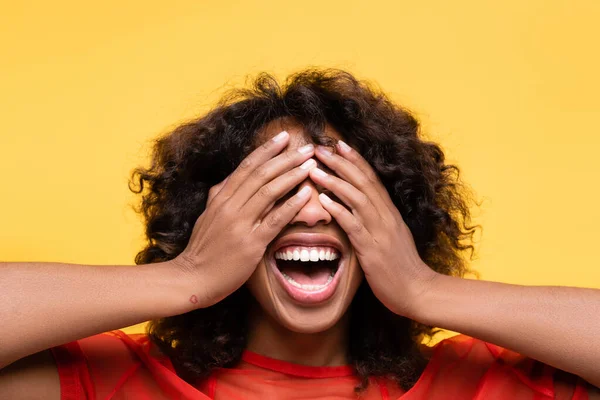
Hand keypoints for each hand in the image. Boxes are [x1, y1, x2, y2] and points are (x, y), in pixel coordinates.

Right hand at [170, 131, 316, 307]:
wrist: (192, 278)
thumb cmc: (202, 249)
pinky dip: (291, 205)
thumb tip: (229, 179)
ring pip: (269, 191)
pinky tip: (306, 194)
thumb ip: (219, 196)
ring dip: (292, 175)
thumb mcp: (208, 216)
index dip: (267, 150)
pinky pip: (275, 220)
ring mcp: (240, 224)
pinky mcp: (251, 244)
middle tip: (307, 147)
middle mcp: (230, 206)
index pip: (246, 166)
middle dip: (286, 158)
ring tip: (310, 164)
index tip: (284, 138)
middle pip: (261, 174)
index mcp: (220, 198)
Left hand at [309, 141, 436, 316]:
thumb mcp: (390, 237)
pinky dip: (338, 210)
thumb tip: (357, 208)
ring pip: (357, 198)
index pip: (371, 178)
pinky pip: (354, 225)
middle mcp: (386, 216)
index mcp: (389, 212)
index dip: (354, 159)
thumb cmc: (401, 266)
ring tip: (315, 170)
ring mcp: (380, 231)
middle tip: (320, 148)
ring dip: (335, 181)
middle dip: (340, 162)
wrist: (417, 291)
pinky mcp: (372, 249)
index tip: (338, 144)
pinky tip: (323, 201)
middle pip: (362, 181)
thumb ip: (376, 220)